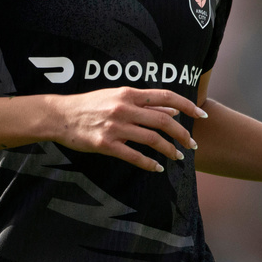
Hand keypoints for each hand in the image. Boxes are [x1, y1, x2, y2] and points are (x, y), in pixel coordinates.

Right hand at [49, 87, 207, 172]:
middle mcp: (125, 108)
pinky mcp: (106, 144)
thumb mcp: (118, 98)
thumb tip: (173, 109)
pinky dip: (148, 163)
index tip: (201, 115)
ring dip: (169, 150)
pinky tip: (156, 168)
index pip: (166, 96)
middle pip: (163, 121)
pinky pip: (134, 156)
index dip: (187, 105)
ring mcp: (115, 127)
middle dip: (182, 134)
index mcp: (129, 93)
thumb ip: (146, 104)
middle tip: (191, 145)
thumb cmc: (91, 105)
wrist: (60, 115)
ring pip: (152, 139)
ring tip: (177, 157)